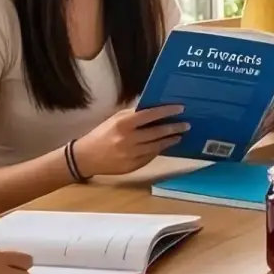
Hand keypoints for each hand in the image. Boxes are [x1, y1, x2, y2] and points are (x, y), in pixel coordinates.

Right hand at [71, 104, 187, 176]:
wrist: (86, 157)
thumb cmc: (102, 134)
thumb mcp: (115, 119)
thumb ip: (133, 114)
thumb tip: (153, 107)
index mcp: (123, 124)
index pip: (150, 115)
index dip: (167, 111)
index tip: (180, 108)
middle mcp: (128, 139)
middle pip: (157, 133)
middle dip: (174, 128)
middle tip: (186, 125)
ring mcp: (131, 155)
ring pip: (156, 147)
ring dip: (170, 141)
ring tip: (179, 136)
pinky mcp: (132, 166)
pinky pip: (150, 157)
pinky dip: (158, 150)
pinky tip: (164, 145)